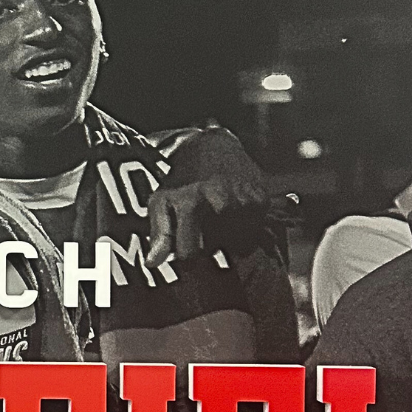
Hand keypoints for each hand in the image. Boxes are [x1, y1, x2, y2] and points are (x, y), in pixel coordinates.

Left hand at [146, 128, 268, 268]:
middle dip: (209, 246)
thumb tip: (152, 264)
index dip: (188, 260)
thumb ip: (159, 234)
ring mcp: (243, 200)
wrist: (212, 147)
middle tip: (203, 228)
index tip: (188, 253)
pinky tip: (233, 216)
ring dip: (228, 239)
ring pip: (237, 244)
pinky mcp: (260, 199)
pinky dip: (244, 231)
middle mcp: (219, 200)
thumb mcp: (161, 201)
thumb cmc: (181, 180)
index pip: (190, 254)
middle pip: (216, 250)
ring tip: (218, 220)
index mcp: (190, 203)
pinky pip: (254, 233)